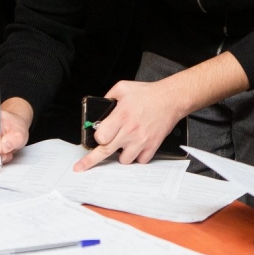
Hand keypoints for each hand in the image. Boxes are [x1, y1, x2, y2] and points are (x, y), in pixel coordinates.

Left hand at [73, 79, 187, 170]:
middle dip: (92, 160)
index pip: (100, 137)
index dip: (97, 137)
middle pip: (106, 152)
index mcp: (121, 116)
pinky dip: (137, 157)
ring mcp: (141, 140)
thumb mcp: (123, 87)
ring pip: (124, 160)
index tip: (98, 137)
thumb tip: (99, 109)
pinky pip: (140, 161)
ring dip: (121, 154)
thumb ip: (108, 97)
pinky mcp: (152, 145)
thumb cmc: (148, 93)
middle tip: (82, 166)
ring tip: (124, 145)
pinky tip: (137, 148)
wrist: (171, 99)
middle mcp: (130, 130)